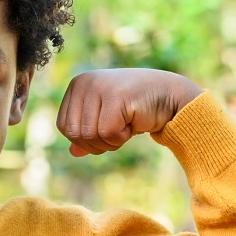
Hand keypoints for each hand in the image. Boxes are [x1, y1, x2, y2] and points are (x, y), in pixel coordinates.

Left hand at [56, 69, 201, 156]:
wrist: (170, 96)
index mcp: (77, 85)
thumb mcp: (106, 120)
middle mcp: (84, 82)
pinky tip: (134, 121)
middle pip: (74, 133)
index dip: (84, 140)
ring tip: (126, 123)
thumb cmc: (136, 109)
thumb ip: (88, 133)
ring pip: (90, 135)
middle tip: (117, 132)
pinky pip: (107, 133)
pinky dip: (122, 137)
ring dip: (111, 140)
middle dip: (96, 143)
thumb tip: (72, 153)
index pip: (64, 126)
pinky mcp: (115, 96)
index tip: (106, 131)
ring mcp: (98, 87)